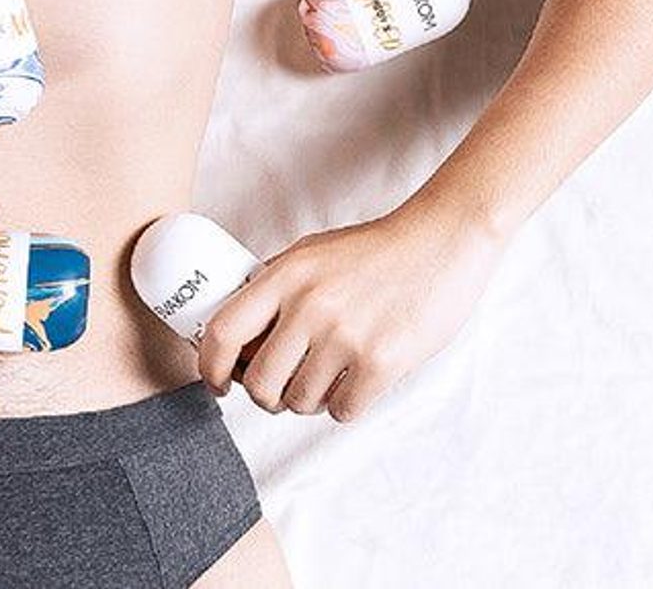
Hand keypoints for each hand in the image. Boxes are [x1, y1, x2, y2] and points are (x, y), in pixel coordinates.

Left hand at [197, 200, 503, 422]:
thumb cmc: (377, 249)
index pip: (223, 332)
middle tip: (284, 387)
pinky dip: (344, 404)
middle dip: (267, 395)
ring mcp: (346, 336)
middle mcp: (311, 305)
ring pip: (299, 402)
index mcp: (288, 274)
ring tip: (330, 375)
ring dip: (310, 399)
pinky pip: (340, 411)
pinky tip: (357, 379)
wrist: (442, 240)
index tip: (219, 382)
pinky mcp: (381, 362)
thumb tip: (234, 331)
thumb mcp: (313, 251)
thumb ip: (273, 284)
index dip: (210, 367)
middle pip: (259, 383)